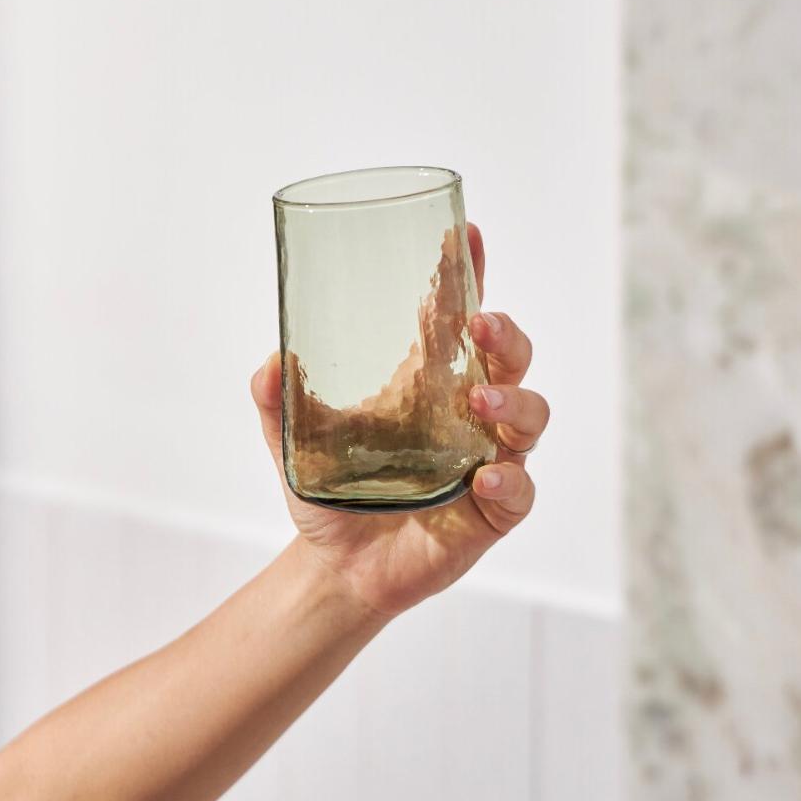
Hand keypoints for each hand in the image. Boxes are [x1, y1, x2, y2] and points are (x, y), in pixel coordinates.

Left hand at [251, 224, 549, 618]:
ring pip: (530, 416)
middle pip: (508, 358)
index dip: (465, 276)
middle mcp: (467, 414)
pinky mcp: (493, 510)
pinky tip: (484, 479)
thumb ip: (277, 402)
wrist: (340, 567)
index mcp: (427, 385)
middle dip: (504, 334)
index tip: (461, 232)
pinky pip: (520, 491)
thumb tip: (270, 361)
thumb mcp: (296, 443)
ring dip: (513, 402)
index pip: (455, 320)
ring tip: (478, 404)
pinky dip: (510, 481)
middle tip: (478, 323)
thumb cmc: (331, 494)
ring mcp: (487, 459)